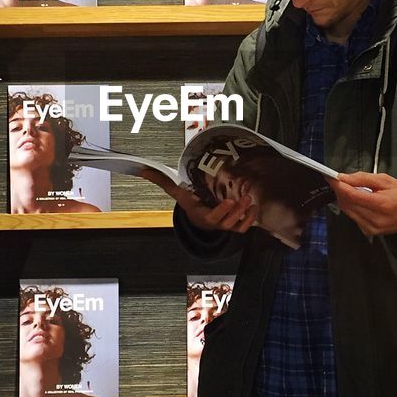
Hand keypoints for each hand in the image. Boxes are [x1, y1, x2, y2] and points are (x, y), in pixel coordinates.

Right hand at [138, 168, 258, 234]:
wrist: (199, 217)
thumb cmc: (190, 202)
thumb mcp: (177, 192)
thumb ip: (162, 181)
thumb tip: (143, 170)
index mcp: (202, 215)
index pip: (212, 217)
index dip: (221, 211)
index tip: (228, 201)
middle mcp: (215, 222)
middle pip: (227, 223)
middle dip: (237, 212)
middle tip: (244, 197)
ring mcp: (226, 224)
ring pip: (238, 226)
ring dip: (246, 213)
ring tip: (250, 198)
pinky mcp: (235, 224)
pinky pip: (245, 226)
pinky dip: (251, 218)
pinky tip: (254, 206)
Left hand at [330, 171, 396, 236]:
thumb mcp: (386, 180)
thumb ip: (363, 179)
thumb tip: (343, 178)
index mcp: (382, 205)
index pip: (353, 196)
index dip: (340, 186)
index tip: (331, 177)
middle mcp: (375, 220)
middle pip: (348, 204)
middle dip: (341, 191)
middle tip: (340, 180)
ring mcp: (371, 229)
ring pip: (348, 211)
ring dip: (345, 199)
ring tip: (350, 189)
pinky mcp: (369, 232)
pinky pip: (353, 217)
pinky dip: (351, 207)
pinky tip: (358, 201)